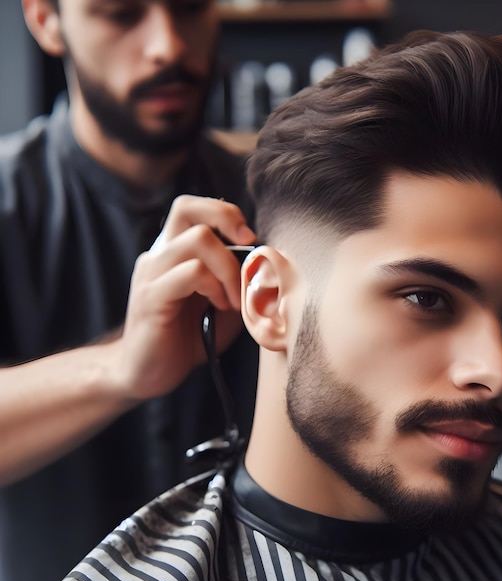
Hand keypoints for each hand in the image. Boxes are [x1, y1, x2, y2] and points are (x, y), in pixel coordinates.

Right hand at [109, 195, 255, 401]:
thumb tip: (273, 263)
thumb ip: (240, 280)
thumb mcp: (224, 303)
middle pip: (187, 207)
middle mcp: (159, 255)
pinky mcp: (151, 298)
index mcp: (174, 251)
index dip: (225, 213)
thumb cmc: (189, 338)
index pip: (194, 207)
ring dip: (229, 268)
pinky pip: (189, 273)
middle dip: (227, 220)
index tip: (250, 240)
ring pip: (196, 240)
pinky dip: (214, 286)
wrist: (149, 373)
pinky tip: (220, 307)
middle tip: (249, 249)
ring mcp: (152, 274)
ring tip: (235, 298)